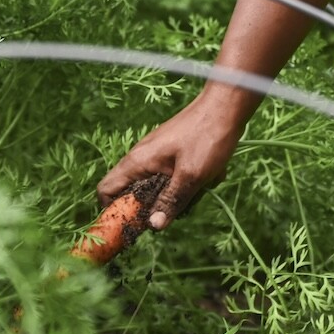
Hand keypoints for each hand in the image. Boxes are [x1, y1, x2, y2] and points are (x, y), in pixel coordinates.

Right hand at [96, 88, 249, 230]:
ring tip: (202, 185)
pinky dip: (191, 181)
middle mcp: (142, 158)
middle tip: (180, 207)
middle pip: (134, 194)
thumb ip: (171, 202)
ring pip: (159, 187)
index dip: (113, 212)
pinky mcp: (173, 153)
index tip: (133, 227)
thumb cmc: (208, 137)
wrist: (227, 106)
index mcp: (137, 162)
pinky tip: (210, 175)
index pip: (106, 190)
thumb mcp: (191, 176)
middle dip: (157, 206)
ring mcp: (158, 155)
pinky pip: (174, 177)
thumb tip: (152, 227)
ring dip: (180, 193)